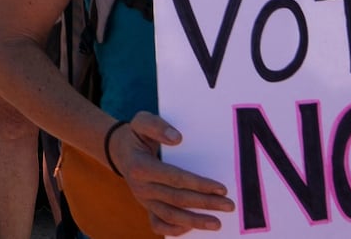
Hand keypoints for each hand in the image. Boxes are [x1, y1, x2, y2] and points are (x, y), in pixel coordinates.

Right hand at [109, 112, 233, 234]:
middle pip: (177, 199)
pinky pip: (159, 225)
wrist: (121, 151)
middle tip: (229, 205)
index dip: (199, 184)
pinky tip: (193, 227)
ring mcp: (143, 200)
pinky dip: (176, 229)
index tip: (221, 188)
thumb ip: (157, 126)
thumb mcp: (141, 121)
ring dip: (195, 221)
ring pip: (170, 216)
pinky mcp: (146, 208)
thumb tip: (177, 138)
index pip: (175, 178)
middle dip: (205, 204)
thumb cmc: (137, 135)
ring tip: (217, 223)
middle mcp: (141, 187)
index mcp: (140, 166)